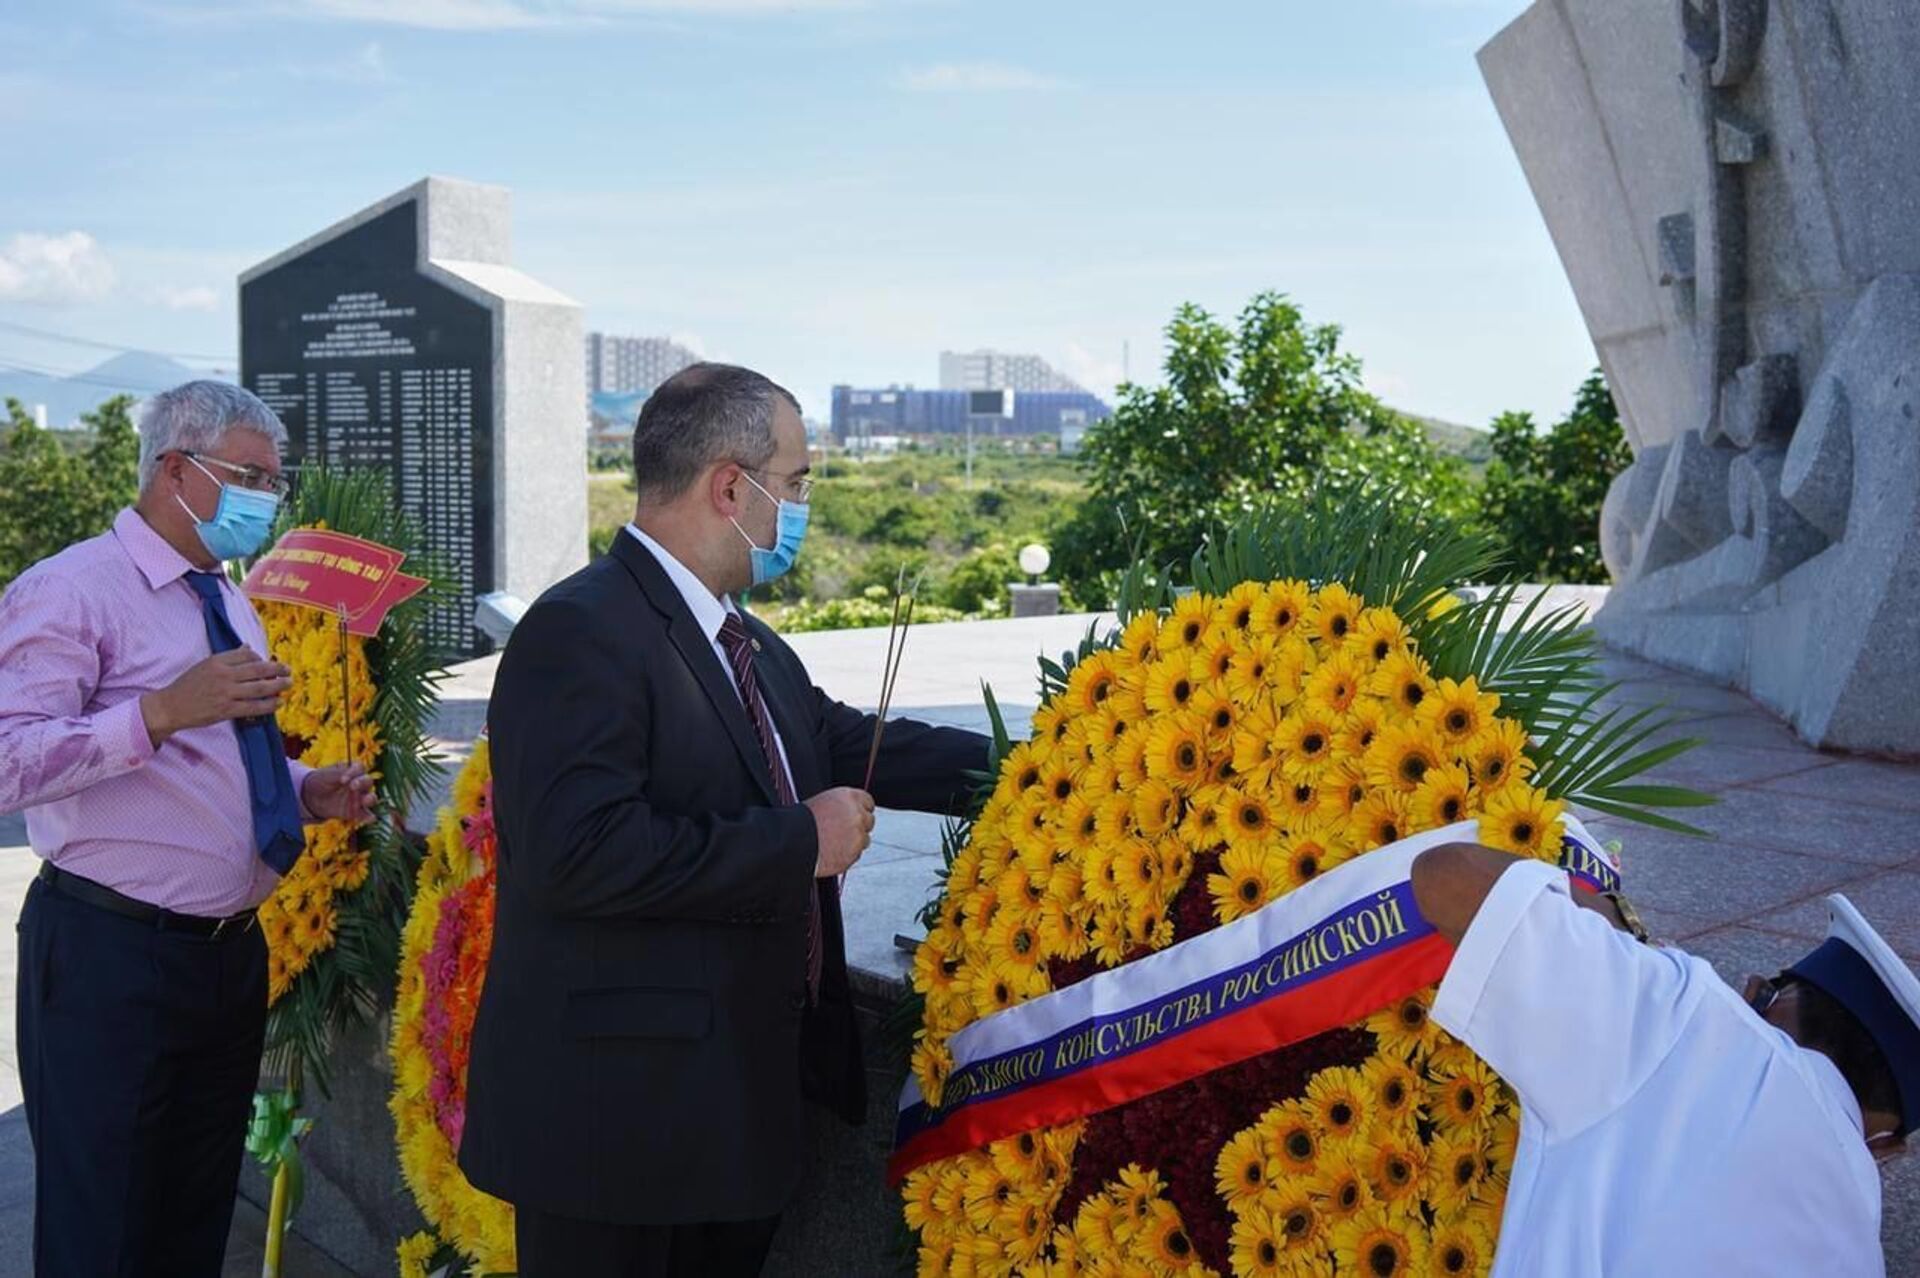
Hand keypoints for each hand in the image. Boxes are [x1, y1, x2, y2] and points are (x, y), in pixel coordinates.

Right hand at [140, 650, 291, 745]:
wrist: (171, 706)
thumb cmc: (188, 685)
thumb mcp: (205, 665)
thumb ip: (228, 657)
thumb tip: (248, 647)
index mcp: (217, 661)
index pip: (248, 655)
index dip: (262, 659)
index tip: (269, 663)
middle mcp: (223, 675)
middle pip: (258, 670)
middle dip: (277, 669)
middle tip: (289, 670)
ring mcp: (226, 693)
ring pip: (260, 688)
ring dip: (278, 686)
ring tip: (288, 684)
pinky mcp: (226, 710)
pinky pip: (253, 707)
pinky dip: (269, 704)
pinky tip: (278, 702)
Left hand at [302, 762, 375, 825]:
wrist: (312, 796)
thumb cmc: (321, 780)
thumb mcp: (326, 774)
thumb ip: (338, 774)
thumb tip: (345, 777)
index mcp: (353, 771)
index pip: (360, 769)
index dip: (354, 772)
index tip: (342, 779)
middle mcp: (359, 784)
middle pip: (368, 781)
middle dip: (362, 783)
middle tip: (353, 786)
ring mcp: (359, 798)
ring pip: (371, 798)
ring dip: (370, 799)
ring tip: (365, 801)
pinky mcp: (356, 811)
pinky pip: (365, 814)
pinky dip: (369, 817)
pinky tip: (369, 819)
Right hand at [806, 786, 874, 877]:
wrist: (793, 843)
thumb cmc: (800, 822)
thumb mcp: (823, 802)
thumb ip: (842, 806)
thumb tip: (849, 812)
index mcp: (849, 797)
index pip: (868, 802)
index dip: (861, 809)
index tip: (856, 815)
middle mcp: (857, 814)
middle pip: (869, 821)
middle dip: (859, 826)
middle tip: (842, 831)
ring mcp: (858, 835)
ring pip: (864, 840)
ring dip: (854, 842)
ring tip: (833, 843)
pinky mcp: (854, 854)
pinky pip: (856, 855)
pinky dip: (847, 855)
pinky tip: (831, 852)